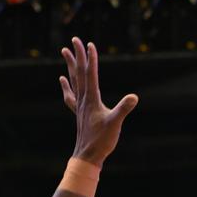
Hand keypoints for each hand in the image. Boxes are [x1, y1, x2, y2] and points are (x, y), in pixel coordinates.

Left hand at [60, 37, 138, 166]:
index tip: (89, 44)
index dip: (90, 58)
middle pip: (79, 73)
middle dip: (77, 55)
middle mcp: (83, 99)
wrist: (87, 156)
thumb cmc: (101, 141)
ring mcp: (80, 106)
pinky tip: (63, 80)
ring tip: (65, 52)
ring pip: (74, 80)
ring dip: (70, 65)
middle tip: (74, 40)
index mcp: (91, 99)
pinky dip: (67, 86)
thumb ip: (123, 109)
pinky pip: (71, 95)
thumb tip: (134, 97)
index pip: (90, 74)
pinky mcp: (80, 113)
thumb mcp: (115, 124)